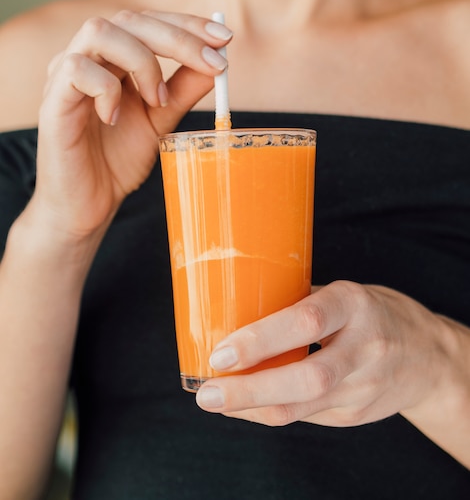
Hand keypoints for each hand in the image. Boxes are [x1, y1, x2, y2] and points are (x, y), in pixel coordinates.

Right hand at [32, 10, 231, 236]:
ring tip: (157, 101)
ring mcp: (67, 76)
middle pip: (130, 19)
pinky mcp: (53, 101)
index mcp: (114, 59)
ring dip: (142, 62)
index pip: (150, 22)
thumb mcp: (160, 121)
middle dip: (178, 38)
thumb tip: (218, 64)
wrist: (88, 204)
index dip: (188, 25)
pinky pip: (76, 69)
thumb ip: (182, 91)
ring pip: (100, 31)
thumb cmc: (118, 160)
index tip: (223, 39)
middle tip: (213, 63)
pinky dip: (106, 88)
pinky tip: (115, 118)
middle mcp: (90, 58)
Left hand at [195, 281, 449, 427]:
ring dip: (251, 407)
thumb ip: (298, 305)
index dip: (261, 340)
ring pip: (303, 407)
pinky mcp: (356, 413)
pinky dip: (268, 411)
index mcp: (354, 304)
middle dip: (250, 390)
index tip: (221, 352)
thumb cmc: (371, 312)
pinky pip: (304, 417)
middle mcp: (365, 347)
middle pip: (308, 378)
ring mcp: (364, 386)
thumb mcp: (341, 295)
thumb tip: (235, 314)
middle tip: (207, 392)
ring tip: (214, 401)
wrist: (428, 355)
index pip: (308, 321)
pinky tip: (244, 405)